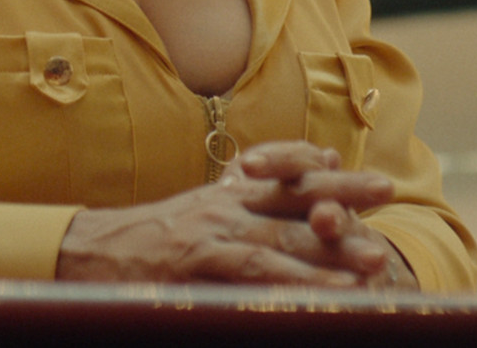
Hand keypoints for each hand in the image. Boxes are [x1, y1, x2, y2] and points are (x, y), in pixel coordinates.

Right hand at [54, 140, 408, 286]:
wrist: (88, 257)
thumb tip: (300, 194)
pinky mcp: (202, 266)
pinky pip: (256, 277)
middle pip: (294, 199)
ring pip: (283, 243)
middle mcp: (225, 208)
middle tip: (388, 191)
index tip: (371, 179)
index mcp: (227, 195)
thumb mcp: (198, 214)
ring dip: (332, 253)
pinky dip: (294, 287)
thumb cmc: (145, 244)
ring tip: (375, 262)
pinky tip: (326, 299)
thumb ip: (243, 203)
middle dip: (345, 199)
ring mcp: (214, 236)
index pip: (286, 177)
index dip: (329, 177)